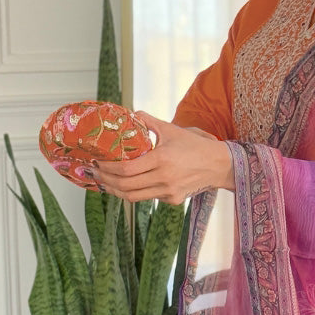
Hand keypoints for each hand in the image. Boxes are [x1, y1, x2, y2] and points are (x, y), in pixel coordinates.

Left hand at [91, 113, 233, 203]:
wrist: (219, 165)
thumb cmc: (195, 145)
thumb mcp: (172, 129)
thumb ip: (149, 121)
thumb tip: (131, 114)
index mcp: (162, 159)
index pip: (126, 169)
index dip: (108, 168)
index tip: (97, 162)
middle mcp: (164, 179)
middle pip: (125, 186)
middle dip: (106, 180)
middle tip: (95, 173)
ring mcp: (168, 192)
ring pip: (133, 197)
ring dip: (115, 190)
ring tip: (104, 182)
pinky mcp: (173, 200)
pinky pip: (147, 197)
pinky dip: (134, 191)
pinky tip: (126, 184)